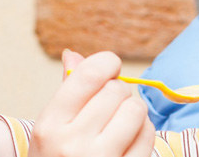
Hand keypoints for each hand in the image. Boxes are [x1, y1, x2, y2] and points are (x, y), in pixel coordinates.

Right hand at [29, 51, 154, 156]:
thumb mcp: (52, 131)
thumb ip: (68, 92)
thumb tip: (74, 54)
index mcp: (50, 126)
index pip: (89, 75)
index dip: (107, 63)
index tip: (111, 68)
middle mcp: (72, 144)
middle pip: (117, 90)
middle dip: (119, 93)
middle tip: (110, 109)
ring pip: (136, 109)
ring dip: (134, 112)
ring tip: (121, 124)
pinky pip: (149, 135)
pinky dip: (145, 132)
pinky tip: (131, 140)